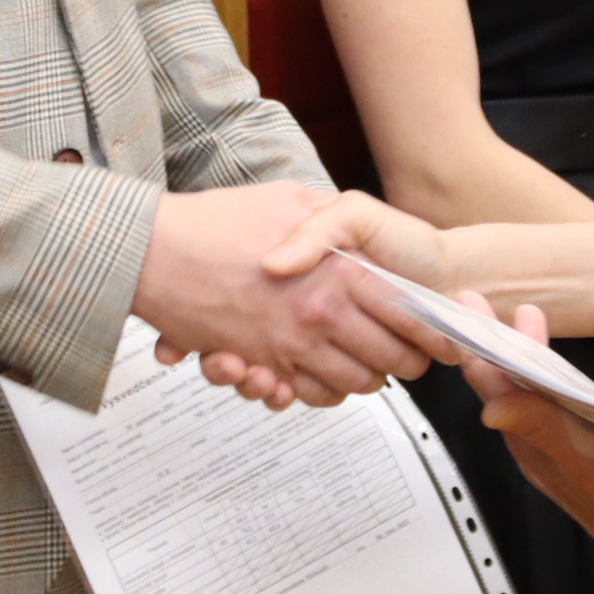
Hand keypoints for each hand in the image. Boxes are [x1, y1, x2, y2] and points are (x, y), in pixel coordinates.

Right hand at [132, 183, 429, 406]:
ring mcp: (290, 344)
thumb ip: (331, 220)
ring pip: (354, 384)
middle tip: (415, 356)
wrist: (152, 251)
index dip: (432, 328)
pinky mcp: (261, 364)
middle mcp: (319, 313)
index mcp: (338, 271)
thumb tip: (358, 238)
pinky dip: (323, 393)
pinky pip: (309, 395)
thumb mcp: (290, 197)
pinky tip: (326, 375)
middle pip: (391, 359)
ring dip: (369, 380)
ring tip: (373, 367)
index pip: (407, 313)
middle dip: (409, 361)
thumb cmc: (216, 220)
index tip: (440, 331)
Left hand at [450, 294, 593, 593]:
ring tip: (521, 319)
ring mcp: (571, 450)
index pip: (495, 387)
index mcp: (536, 446)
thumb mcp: (589, 463)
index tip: (468, 307)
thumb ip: (543, 431)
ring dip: (523, 354)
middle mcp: (546, 447)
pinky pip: (561, 407)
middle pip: (509, 385)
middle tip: (479, 301)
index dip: (480, 345)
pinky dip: (553, 377)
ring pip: (534, 395)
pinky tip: (559, 367)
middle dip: (494, 341)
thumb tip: (490, 408)